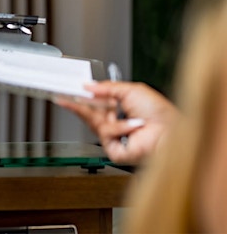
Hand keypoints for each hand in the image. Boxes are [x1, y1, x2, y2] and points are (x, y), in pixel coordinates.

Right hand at [54, 81, 179, 164]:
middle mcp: (116, 124)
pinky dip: (119, 128)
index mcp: (120, 110)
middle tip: (65, 98)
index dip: (81, 99)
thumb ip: (106, 87)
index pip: (95, 104)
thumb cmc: (160, 113)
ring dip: (109, 117)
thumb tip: (88, 86)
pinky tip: (133, 126)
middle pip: (89, 115)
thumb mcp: (131, 90)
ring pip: (95, 124)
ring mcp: (115, 138)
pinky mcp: (115, 150)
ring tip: (122, 114)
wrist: (171, 130)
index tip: (68, 94)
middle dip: (78, 106)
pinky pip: (106, 135)